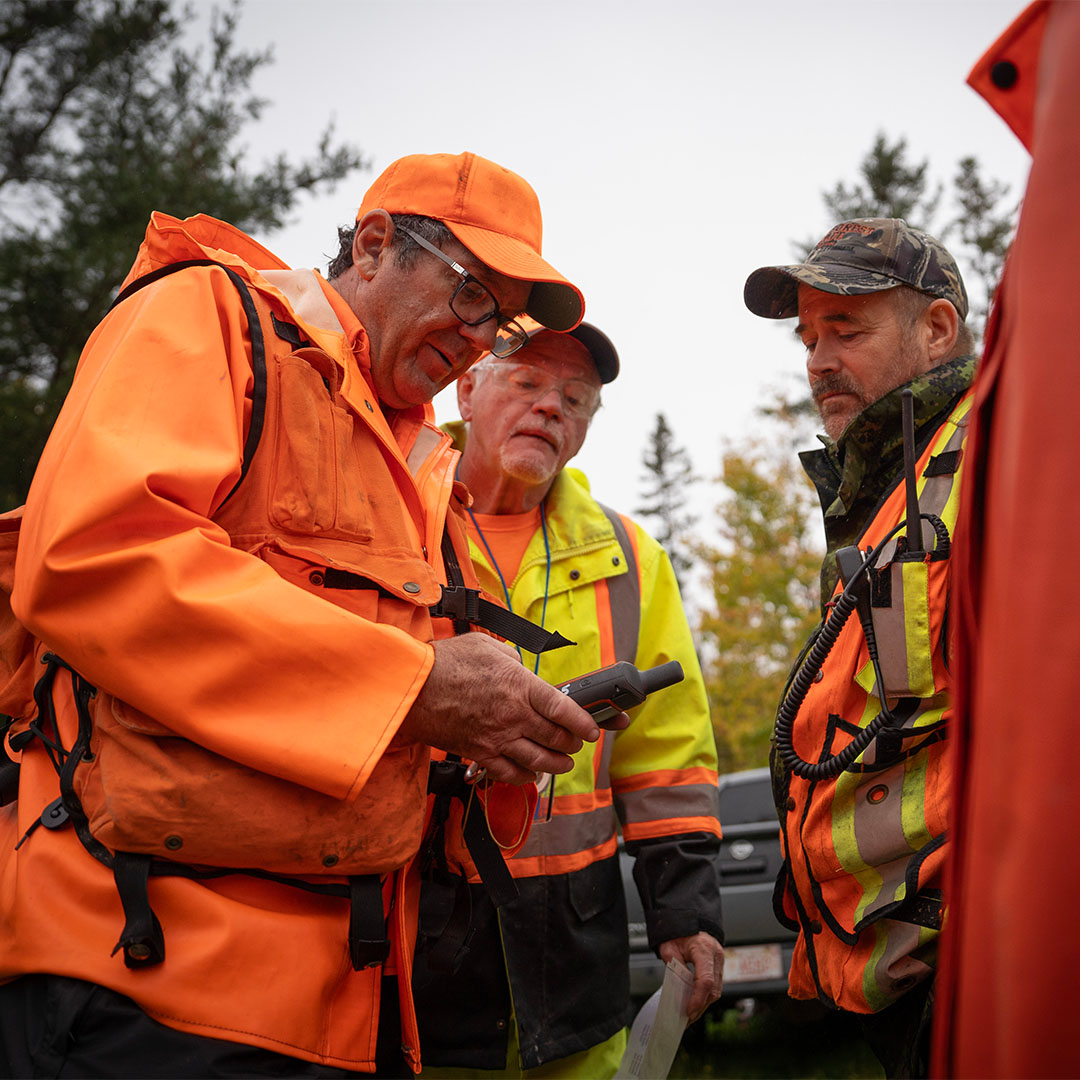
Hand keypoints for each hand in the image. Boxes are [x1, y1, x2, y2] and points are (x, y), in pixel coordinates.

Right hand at [396, 635, 600, 783]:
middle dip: (572, 743)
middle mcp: (513, 715)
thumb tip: (521, 669)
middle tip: (576, 742)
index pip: (563, 708)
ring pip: (538, 761)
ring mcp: (497, 738)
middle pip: (555, 738)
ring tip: (563, 762)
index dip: (583, 722)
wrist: (412, 688)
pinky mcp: (479, 753)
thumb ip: (512, 658)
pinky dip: (526, 777)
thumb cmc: (445, 662)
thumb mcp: (486, 646)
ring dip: (557, 764)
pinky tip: (532, 773)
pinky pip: (510, 773)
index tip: (592, 728)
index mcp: (519, 685)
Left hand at [658, 932, 723, 1022]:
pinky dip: (706, 995)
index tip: (689, 1011)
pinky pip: (715, 983)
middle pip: (713, 988)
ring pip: (717, 989)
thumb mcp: (670, 949)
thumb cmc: (676, 931)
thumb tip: (679, 992)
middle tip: (688, 1017)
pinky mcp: (719, 963)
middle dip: (701, 1005)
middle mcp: (716, 953)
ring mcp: (720, 958)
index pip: (705, 980)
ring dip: (704, 1002)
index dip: (697, 999)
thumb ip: (675, 969)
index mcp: (703, 948)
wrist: (685, 918)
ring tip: (691, 1013)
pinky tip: (697, 1002)